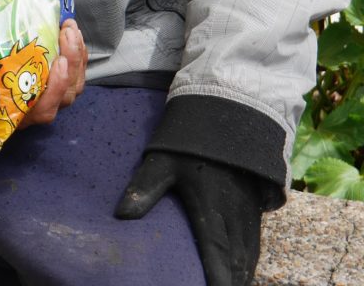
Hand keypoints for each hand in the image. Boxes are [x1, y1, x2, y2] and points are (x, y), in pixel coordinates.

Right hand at [0, 18, 87, 128]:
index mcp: (21, 113)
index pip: (45, 109)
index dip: (56, 88)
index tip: (59, 63)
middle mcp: (41, 106)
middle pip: (67, 93)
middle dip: (72, 62)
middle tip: (67, 34)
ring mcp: (53, 93)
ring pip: (75, 81)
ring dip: (78, 54)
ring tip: (70, 28)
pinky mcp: (60, 79)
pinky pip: (77, 70)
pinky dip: (79, 51)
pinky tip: (73, 31)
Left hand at [115, 151, 263, 285]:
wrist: (227, 109)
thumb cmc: (191, 139)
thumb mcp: (163, 159)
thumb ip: (145, 186)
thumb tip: (122, 214)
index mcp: (210, 206)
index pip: (216, 252)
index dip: (217, 278)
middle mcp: (234, 211)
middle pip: (236, 258)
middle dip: (231, 280)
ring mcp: (248, 207)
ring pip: (249, 251)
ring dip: (242, 272)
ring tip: (233, 285)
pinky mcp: (255, 200)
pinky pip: (256, 238)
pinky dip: (250, 257)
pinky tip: (243, 266)